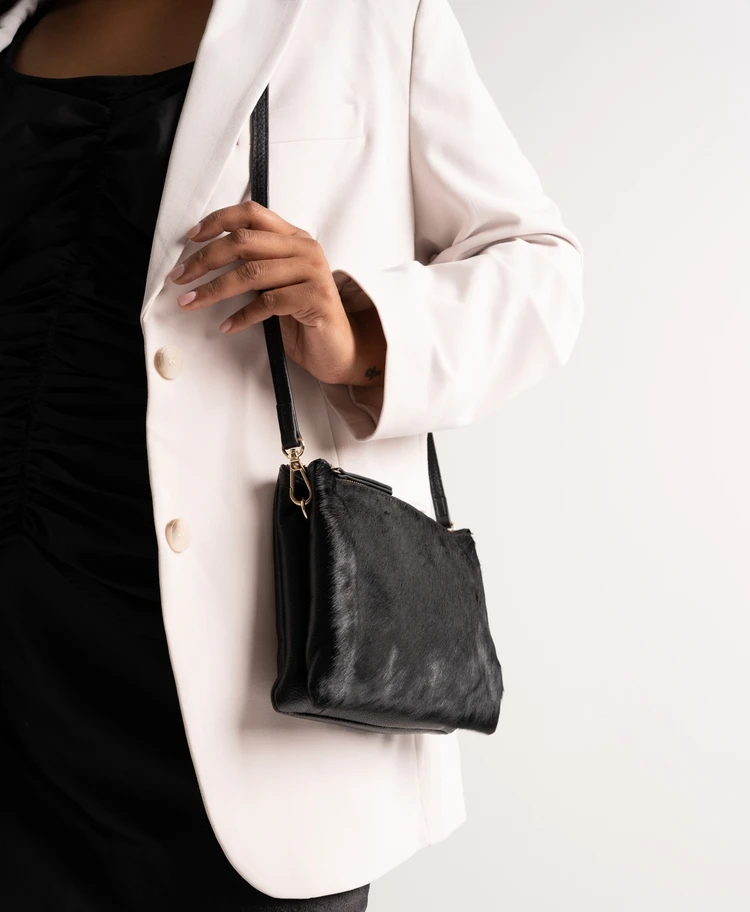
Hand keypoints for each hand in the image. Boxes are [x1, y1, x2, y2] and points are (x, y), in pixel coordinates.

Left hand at [167, 200, 384, 387]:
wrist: (338, 350)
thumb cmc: (302, 318)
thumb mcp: (274, 285)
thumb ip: (253, 265)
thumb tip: (206, 260)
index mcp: (293, 237)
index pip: (251, 214)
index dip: (217, 221)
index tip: (191, 238)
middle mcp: (305, 248)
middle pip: (244, 242)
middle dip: (204, 259)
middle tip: (180, 277)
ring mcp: (313, 272)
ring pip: (251, 273)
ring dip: (214, 289)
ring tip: (191, 303)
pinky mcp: (315, 298)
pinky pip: (268, 303)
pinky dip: (242, 316)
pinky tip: (227, 325)